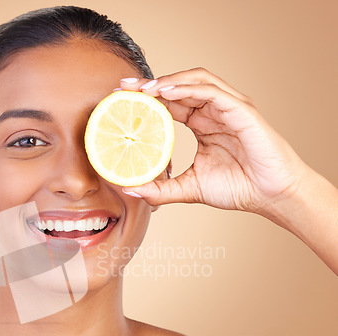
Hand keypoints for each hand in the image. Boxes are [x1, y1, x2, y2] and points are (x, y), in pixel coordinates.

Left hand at [119, 68, 310, 216]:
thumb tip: (130, 188)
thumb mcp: (189, 188)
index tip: (121, 100)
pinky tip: (168, 92)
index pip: (170, 104)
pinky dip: (190, 89)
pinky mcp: (242, 111)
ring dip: (168, 81)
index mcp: (202, 124)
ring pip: (196, 82)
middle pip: (179, 87)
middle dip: (150, 85)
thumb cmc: (237, 188)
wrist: (270, 196)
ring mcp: (229, 108)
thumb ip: (161, 189)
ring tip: (144, 89)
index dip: (146, 100)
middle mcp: (214, 112)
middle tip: (124, 87)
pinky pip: (213, 92)